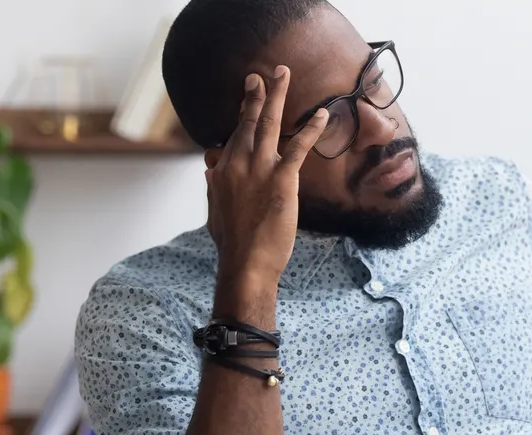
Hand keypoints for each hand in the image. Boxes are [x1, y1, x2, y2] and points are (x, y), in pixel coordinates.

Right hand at [206, 66, 328, 293]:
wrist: (245, 263)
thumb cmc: (232, 245)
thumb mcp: (214, 213)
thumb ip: (213, 189)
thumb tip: (209, 172)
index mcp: (221, 172)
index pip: (233, 138)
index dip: (241, 118)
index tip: (246, 100)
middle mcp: (237, 164)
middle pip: (247, 122)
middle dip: (255, 95)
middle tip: (260, 75)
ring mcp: (258, 170)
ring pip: (268, 123)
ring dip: (277, 95)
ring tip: (283, 74)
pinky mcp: (281, 180)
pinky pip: (298, 147)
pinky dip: (311, 129)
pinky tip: (322, 115)